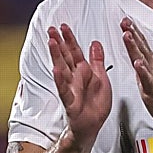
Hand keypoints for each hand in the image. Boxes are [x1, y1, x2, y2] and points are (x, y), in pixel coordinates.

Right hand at [47, 23, 111, 147]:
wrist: (93, 125)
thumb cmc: (96, 105)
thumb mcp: (102, 78)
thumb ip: (98, 61)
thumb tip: (96, 43)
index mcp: (84, 72)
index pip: (75, 51)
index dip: (70, 38)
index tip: (63, 27)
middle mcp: (75, 78)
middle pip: (65, 56)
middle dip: (58, 42)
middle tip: (51, 29)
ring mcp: (70, 88)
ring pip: (62, 69)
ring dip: (56, 55)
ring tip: (51, 43)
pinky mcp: (69, 101)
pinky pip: (64, 89)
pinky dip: (60, 80)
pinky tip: (56, 70)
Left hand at [120, 17, 152, 128]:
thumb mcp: (150, 79)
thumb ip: (143, 67)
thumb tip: (137, 58)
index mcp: (151, 66)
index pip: (141, 46)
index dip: (133, 32)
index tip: (126, 20)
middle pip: (141, 48)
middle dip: (132, 34)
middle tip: (125, 21)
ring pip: (143, 60)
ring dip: (135, 47)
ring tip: (128, 35)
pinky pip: (148, 80)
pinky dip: (143, 71)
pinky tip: (139, 64)